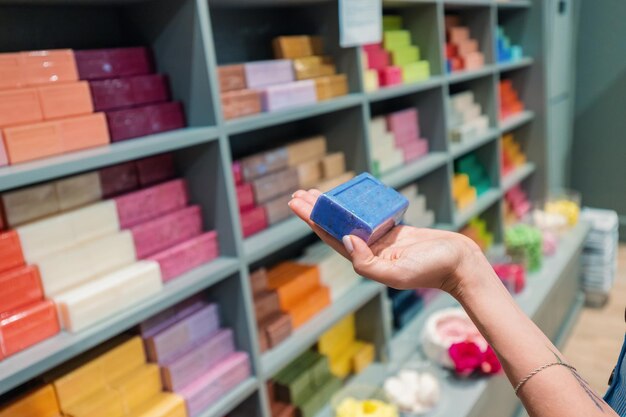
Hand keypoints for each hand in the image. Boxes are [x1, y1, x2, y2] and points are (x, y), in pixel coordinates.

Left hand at [288, 189, 483, 293]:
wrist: (460, 264)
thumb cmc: (432, 270)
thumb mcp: (398, 273)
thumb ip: (368, 263)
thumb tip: (346, 240)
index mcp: (366, 260)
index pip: (331, 237)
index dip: (313, 220)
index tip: (297, 204)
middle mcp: (370, 250)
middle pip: (337, 226)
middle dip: (317, 211)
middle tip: (299, 194)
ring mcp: (382, 240)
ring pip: (351, 219)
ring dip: (334, 206)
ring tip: (316, 193)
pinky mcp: (395, 230)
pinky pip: (370, 214)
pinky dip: (357, 205)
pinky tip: (349, 196)